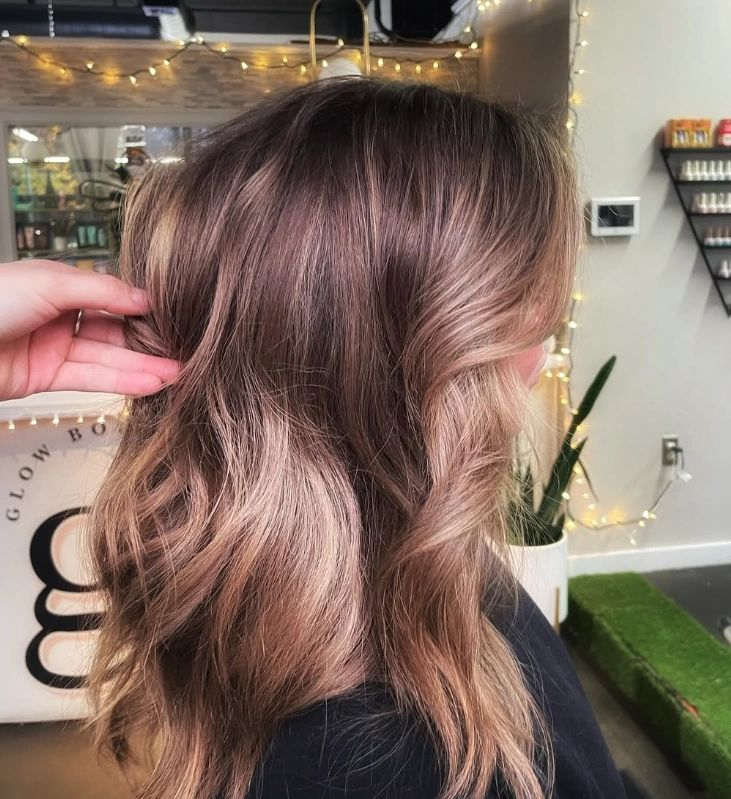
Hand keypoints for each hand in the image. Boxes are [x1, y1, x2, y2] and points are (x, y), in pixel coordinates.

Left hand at [0, 259, 178, 400]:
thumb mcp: (51, 282)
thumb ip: (103, 290)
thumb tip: (145, 298)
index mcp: (58, 284)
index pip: (111, 296)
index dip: (142, 309)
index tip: (173, 317)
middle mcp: (58, 316)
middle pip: (113, 330)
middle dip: (148, 342)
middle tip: (184, 351)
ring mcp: (54, 348)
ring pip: (107, 358)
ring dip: (142, 366)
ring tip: (177, 373)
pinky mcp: (47, 377)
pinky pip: (92, 378)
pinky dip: (122, 381)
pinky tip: (149, 382)